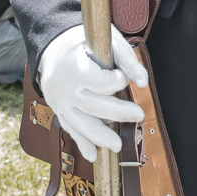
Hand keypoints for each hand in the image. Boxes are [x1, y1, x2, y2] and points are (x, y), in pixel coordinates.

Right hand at [39, 25, 147, 161]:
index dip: (116, 80)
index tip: (122, 77)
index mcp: (75, 68)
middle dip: (118, 112)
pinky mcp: (59, 109)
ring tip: (118, 145)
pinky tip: (93, 155)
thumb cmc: (84, 42)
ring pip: (80, 123)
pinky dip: (81, 142)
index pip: (100, 82)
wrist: (52, 47)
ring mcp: (59, 101)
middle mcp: (65, 88)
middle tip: (139, 114)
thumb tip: (144, 82)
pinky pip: (70, 128)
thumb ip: (126, 59)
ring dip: (100, 136)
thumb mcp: (106, 40)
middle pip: (93, 105)